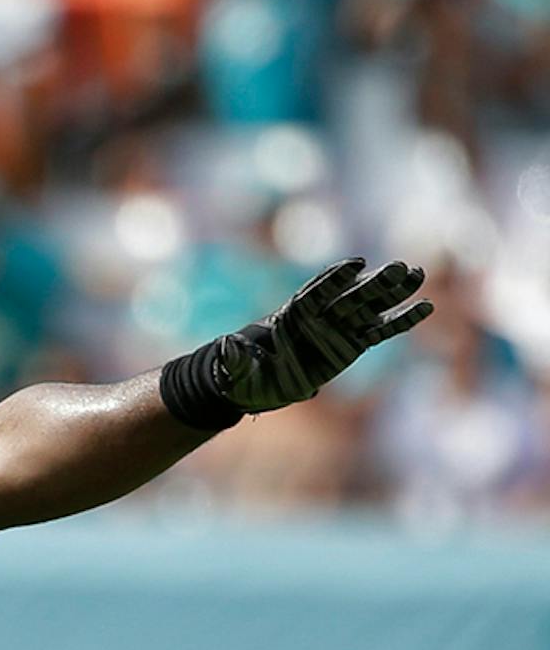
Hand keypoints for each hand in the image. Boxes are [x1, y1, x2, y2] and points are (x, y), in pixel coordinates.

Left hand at [215, 258, 431, 413]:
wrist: (260, 384)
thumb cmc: (246, 377)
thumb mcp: (237, 371)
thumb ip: (235, 358)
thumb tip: (224, 346)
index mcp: (292, 317)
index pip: (316, 293)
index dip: (335, 279)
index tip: (356, 265)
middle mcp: (319, 317)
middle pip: (350, 296)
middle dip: (374, 283)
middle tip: (400, 266)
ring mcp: (338, 328)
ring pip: (370, 306)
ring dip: (394, 292)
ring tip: (418, 274)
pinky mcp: (353, 343)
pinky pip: (380, 330)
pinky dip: (401, 320)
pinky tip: (425, 308)